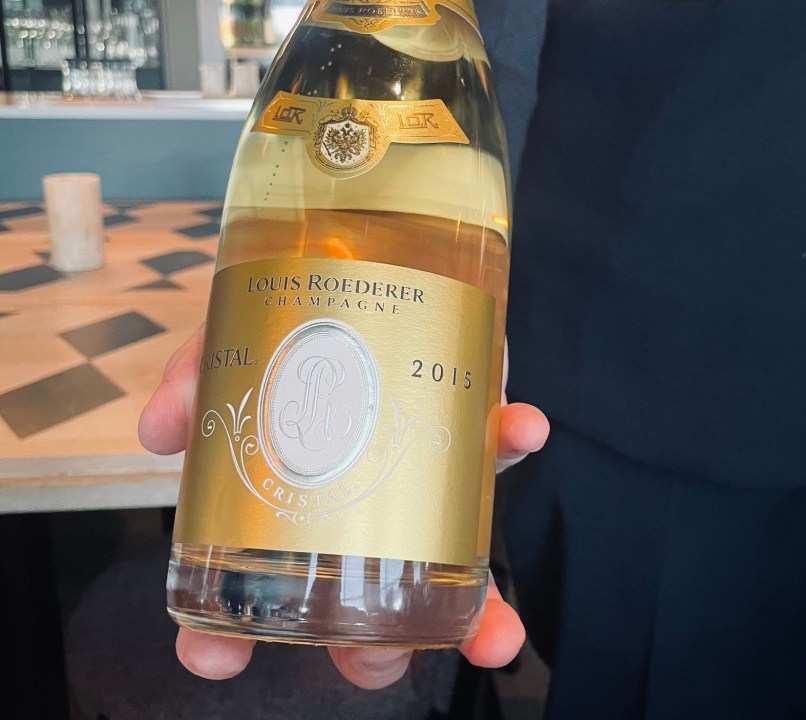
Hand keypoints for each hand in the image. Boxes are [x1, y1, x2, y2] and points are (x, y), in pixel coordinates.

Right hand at [139, 328, 548, 688]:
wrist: (351, 267)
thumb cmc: (286, 335)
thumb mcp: (226, 351)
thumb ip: (193, 381)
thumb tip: (156, 429)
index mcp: (295, 507)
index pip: (256, 593)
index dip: (230, 640)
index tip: (212, 663)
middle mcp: (364, 510)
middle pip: (369, 606)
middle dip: (374, 652)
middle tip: (372, 664)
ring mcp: (422, 475)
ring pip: (452, 558)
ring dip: (483, 607)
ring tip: (492, 633)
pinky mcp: (467, 421)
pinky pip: (498, 439)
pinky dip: (513, 435)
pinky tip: (523, 427)